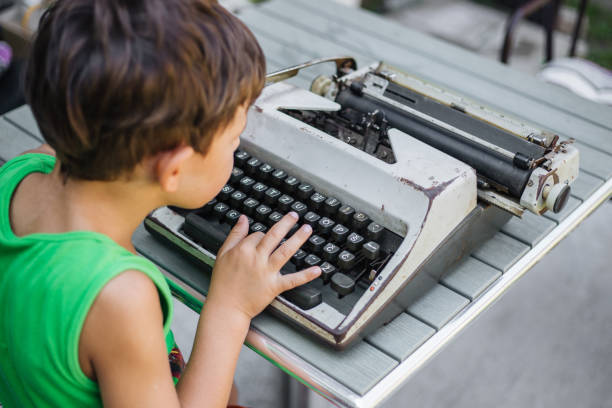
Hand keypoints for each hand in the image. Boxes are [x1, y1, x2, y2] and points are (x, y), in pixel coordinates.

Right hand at [206, 212, 320, 319]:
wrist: (226, 307)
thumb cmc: (223, 282)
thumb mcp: (222, 254)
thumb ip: (235, 235)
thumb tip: (243, 219)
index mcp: (243, 250)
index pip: (258, 235)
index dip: (261, 235)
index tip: (262, 239)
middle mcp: (257, 259)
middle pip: (274, 236)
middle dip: (286, 223)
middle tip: (295, 216)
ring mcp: (267, 272)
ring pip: (285, 251)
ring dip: (298, 239)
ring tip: (307, 229)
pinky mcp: (274, 287)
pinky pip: (292, 280)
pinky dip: (305, 275)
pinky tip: (317, 270)